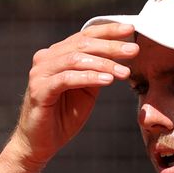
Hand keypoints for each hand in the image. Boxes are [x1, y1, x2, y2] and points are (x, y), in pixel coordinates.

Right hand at [13, 22, 138, 166]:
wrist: (40, 143)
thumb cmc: (64, 115)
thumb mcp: (87, 90)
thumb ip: (98, 71)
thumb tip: (120, 55)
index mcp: (58, 54)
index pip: (85, 36)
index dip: (108, 31)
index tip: (131, 29)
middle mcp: (46, 59)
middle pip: (83, 45)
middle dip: (111, 46)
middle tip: (134, 49)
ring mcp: (40, 73)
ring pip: (76, 60)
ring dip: (104, 64)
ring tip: (125, 72)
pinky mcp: (39, 90)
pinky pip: (67, 79)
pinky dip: (89, 77)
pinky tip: (107, 80)